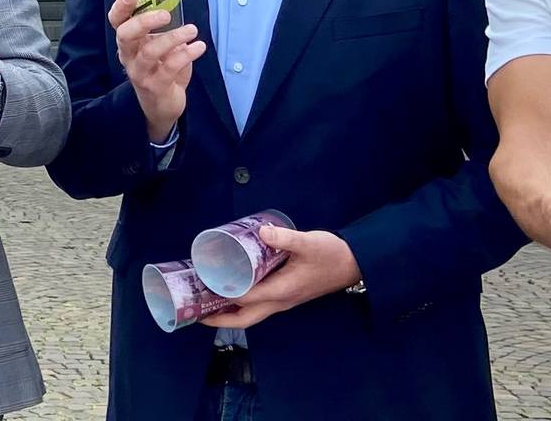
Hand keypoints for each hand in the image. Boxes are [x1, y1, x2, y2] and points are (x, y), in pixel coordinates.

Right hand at [108, 0, 202, 141]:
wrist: (162, 106)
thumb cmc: (160, 69)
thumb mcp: (158, 47)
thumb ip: (162, 29)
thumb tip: (174, 5)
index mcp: (128, 43)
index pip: (117, 22)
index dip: (120, 7)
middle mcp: (129, 57)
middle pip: (126, 36)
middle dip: (143, 22)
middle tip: (165, 14)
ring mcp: (140, 72)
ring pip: (150, 52)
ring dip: (172, 38)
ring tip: (192, 30)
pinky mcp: (155, 86)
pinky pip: (169, 68)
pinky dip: (186, 55)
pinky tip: (199, 47)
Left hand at [200, 228, 359, 328]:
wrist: (354, 264)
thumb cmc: (331, 254)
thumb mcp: (308, 243)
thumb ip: (286, 238)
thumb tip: (262, 231)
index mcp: (282, 291)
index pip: (245, 298)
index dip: (222, 294)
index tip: (202, 286)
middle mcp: (280, 302)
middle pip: (244, 319)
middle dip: (219, 319)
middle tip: (196, 310)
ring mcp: (283, 301)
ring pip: (251, 315)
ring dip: (228, 313)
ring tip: (207, 302)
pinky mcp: (286, 295)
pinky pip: (259, 306)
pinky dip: (241, 304)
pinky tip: (231, 290)